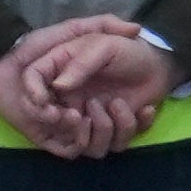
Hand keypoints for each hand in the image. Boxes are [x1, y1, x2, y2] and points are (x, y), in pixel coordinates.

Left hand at [0, 15, 169, 159]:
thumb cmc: (36, 45)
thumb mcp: (74, 31)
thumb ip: (103, 25)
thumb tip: (136, 29)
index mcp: (86, 93)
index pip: (115, 112)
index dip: (126, 112)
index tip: (125, 99)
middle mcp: (77, 111)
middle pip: (106, 132)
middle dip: (109, 124)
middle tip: (104, 105)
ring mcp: (61, 127)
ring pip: (89, 143)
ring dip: (90, 130)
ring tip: (80, 110)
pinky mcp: (45, 137)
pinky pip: (67, 149)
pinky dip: (73, 139)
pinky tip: (68, 116)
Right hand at [24, 20, 182, 148]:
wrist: (158, 64)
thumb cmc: (125, 51)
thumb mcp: (101, 46)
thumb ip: (79, 64)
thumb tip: (59, 85)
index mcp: (60, 74)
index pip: (33, 87)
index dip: (34, 100)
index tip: (48, 107)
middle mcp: (70, 100)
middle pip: (53, 124)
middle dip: (70, 126)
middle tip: (87, 111)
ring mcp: (90, 117)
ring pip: (87, 144)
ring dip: (104, 127)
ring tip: (118, 103)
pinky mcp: (113, 130)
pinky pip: (115, 145)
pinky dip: (131, 127)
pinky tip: (143, 109)